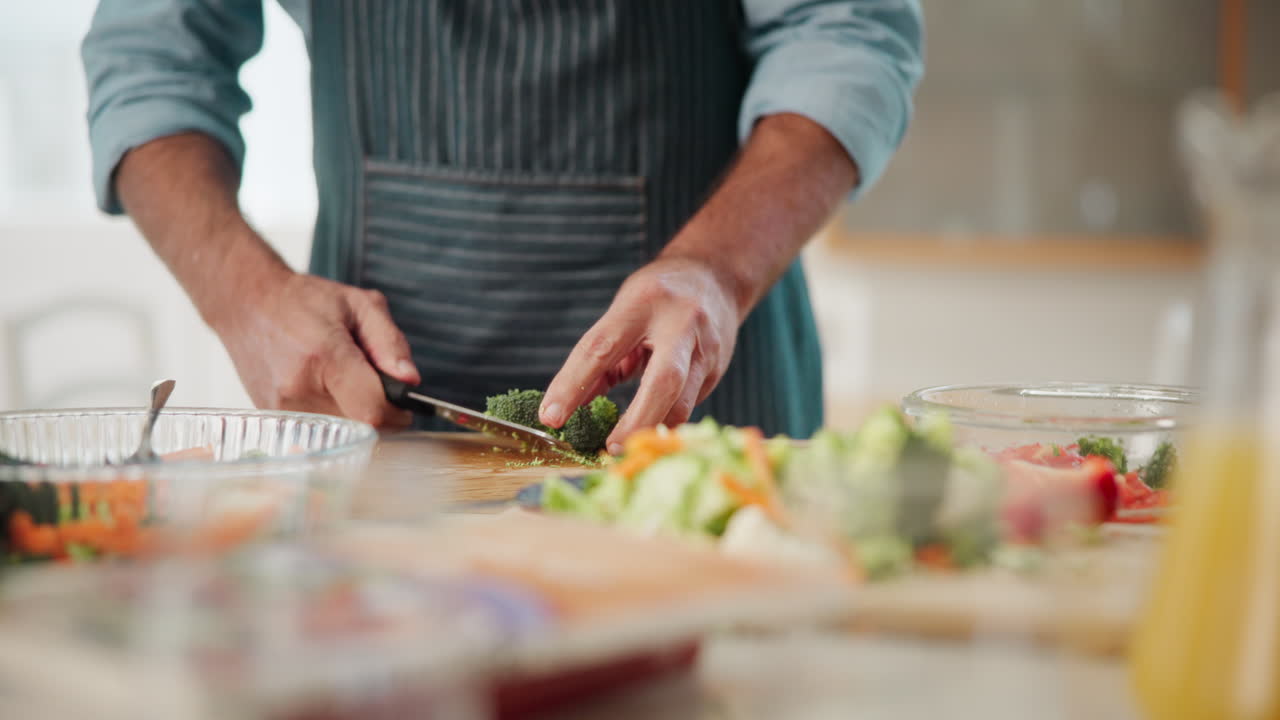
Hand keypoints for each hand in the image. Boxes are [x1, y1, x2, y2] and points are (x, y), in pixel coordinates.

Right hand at [212, 270, 420, 427]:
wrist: (245, 304)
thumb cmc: (303, 301)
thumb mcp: (360, 304)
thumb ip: (391, 343)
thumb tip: (411, 382)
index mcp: (325, 358)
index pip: (373, 412)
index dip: (398, 414)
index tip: (405, 405)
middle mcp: (300, 389)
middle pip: (361, 426)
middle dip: (378, 410)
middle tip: (372, 383)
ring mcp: (283, 408)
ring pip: (342, 431)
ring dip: (354, 413)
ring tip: (343, 380)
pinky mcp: (273, 419)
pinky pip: (320, 429)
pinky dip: (333, 415)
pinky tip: (324, 388)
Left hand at [540, 256, 740, 453]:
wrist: (715, 276)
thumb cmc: (657, 296)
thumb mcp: (623, 311)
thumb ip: (599, 356)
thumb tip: (567, 405)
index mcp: (644, 303)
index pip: (601, 348)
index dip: (573, 385)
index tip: (551, 417)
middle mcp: (682, 323)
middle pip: (663, 381)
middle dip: (635, 421)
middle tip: (609, 449)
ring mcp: (707, 348)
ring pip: (682, 402)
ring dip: (650, 429)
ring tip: (624, 447)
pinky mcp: (718, 369)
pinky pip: (688, 405)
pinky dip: (664, 420)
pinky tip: (648, 428)